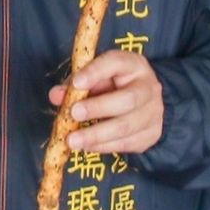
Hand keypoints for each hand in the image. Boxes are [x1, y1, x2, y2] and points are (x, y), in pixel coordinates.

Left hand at [47, 50, 163, 155]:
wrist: (146, 104)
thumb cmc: (114, 86)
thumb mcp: (96, 78)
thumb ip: (75, 84)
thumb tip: (56, 96)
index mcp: (134, 65)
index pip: (117, 63)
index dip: (96, 72)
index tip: (76, 83)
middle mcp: (148, 87)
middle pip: (128, 99)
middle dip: (98, 108)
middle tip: (74, 114)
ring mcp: (153, 113)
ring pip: (126, 126)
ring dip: (96, 135)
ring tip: (72, 140)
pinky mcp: (151, 134)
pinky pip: (125, 143)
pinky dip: (102, 146)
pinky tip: (86, 146)